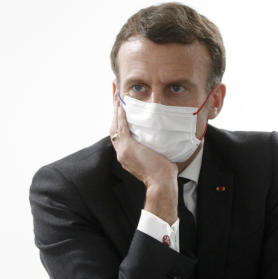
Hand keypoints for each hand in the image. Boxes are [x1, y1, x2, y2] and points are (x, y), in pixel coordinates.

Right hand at [110, 98, 177, 222]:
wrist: (161, 183)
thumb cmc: (163, 174)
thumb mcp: (156, 157)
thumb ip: (154, 148)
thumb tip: (163, 139)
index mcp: (126, 155)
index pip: (119, 134)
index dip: (118, 120)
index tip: (119, 108)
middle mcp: (121, 152)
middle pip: (113, 127)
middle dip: (114, 111)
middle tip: (114, 95)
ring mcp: (123, 150)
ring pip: (115, 125)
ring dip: (115, 109)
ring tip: (116, 95)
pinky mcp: (128, 147)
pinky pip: (122, 127)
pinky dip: (121, 115)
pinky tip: (122, 105)